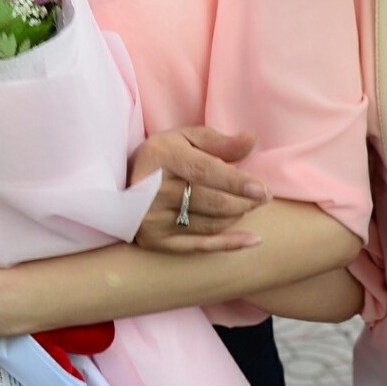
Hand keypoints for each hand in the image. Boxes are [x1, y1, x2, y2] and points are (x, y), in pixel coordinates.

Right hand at [129, 126, 268, 253]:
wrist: (123, 184)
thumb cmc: (163, 157)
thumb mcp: (185, 139)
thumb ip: (218, 141)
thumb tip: (252, 139)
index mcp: (163, 157)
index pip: (205, 172)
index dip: (236, 182)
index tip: (263, 189)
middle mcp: (154, 191)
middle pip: (211, 201)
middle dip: (244, 201)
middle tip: (263, 197)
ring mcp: (153, 219)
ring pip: (210, 223)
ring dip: (237, 216)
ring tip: (248, 206)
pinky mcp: (155, 241)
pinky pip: (200, 246)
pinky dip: (230, 244)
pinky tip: (253, 240)